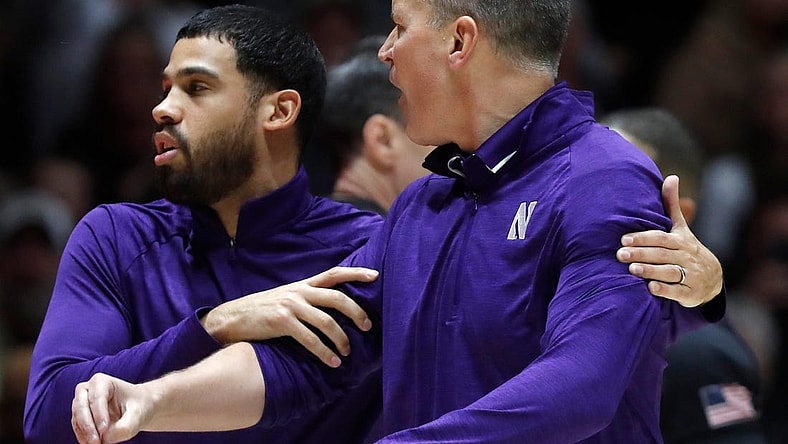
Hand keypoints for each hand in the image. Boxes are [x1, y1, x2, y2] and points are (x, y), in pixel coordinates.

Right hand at [72, 373, 150, 443]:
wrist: (137, 408)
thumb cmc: (138, 407)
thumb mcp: (138, 415)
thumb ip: (124, 427)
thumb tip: (105, 437)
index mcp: (102, 381)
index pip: (97, 397)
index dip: (99, 414)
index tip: (104, 429)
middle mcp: (88, 389)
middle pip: (81, 406)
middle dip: (88, 425)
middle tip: (96, 441)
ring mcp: (81, 402)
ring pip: (77, 417)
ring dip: (84, 433)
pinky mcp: (80, 415)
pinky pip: (77, 426)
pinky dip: (82, 436)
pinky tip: (90, 443)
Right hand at [202, 266, 377, 366]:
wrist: (231, 318)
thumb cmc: (262, 310)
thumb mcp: (286, 297)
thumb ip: (307, 298)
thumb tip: (331, 309)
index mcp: (302, 285)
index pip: (334, 274)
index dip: (356, 273)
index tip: (375, 275)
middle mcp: (299, 292)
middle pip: (337, 298)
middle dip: (357, 312)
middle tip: (368, 327)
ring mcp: (291, 306)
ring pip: (327, 321)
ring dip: (342, 338)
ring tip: (348, 352)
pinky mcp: (282, 322)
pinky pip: (310, 339)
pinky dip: (324, 352)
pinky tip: (333, 362)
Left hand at [616, 175, 722, 306]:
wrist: (712, 278)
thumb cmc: (687, 249)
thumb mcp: (681, 228)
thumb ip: (672, 205)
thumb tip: (671, 177)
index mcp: (680, 241)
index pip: (660, 237)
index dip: (643, 238)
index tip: (624, 239)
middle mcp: (686, 257)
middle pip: (662, 254)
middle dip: (641, 254)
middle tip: (619, 254)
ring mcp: (690, 275)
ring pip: (669, 272)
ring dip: (650, 270)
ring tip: (632, 269)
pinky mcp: (690, 293)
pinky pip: (677, 292)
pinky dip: (665, 289)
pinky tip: (650, 287)